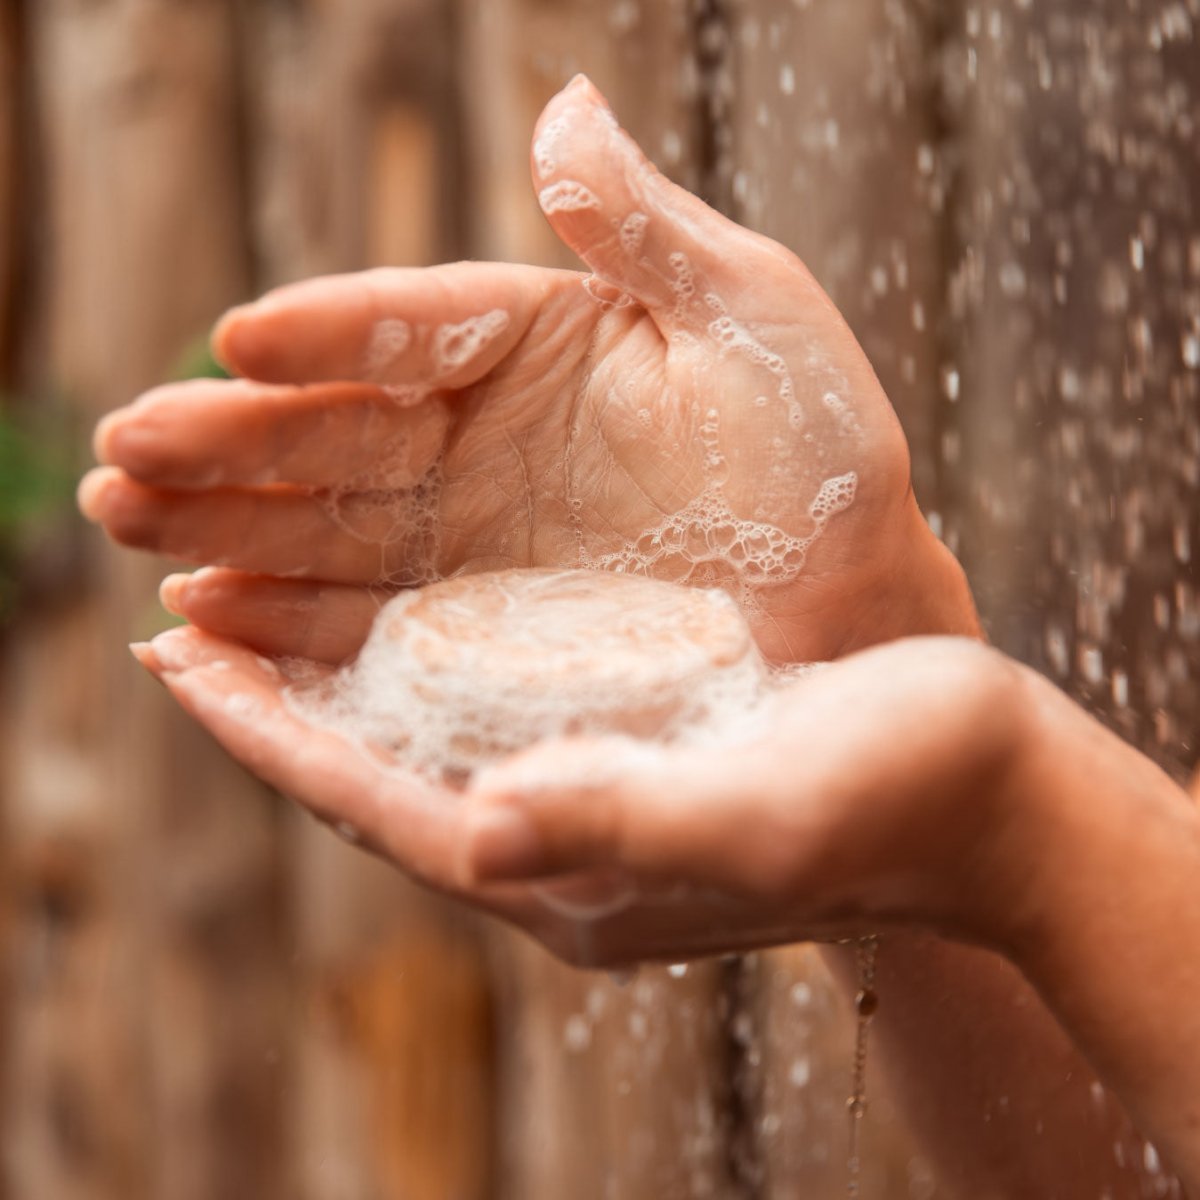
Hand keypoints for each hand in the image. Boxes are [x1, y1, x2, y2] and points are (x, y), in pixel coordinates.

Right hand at [79, 75, 970, 666]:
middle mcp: (481, 435)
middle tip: (124, 450)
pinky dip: (288, 619)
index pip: (410, 327)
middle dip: (227, 440)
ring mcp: (470, 537)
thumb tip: (559, 108)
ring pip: (325, 525)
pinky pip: (369, 619)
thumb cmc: (822, 452)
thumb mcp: (753, 319)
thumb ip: (648, 232)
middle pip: (334, 433)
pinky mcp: (476, 627)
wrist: (852, 594)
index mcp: (537, 340)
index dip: (329, 336)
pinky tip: (208, 617)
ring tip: (128, 519)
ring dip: (226, 528)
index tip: (244, 339)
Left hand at [131, 626, 1028, 966]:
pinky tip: (403, 619)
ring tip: (264, 612)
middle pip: (377, 777)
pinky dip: (426, 669)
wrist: (981, 789)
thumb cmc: (892, 798)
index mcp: (571, 871)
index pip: (375, 804)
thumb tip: (478, 831)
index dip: (267, 732)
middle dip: (275, 706)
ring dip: (337, 681)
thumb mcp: (759, 810)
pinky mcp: (634, 759)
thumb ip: (624, 825)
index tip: (176, 652)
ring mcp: (596, 805)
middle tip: (185, 623)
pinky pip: (494, 719)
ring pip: (425, 743)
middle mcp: (563, 845)